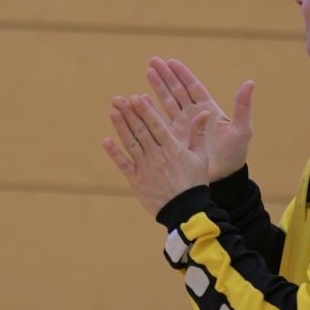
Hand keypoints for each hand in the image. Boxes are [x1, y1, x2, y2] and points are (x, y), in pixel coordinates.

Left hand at [102, 94, 212, 215]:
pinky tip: (106, 141)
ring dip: (120, 127)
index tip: (136, 97)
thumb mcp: (201, 157)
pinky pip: (123, 164)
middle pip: (140, 131)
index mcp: (172, 149)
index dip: (145, 111)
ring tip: (112, 112)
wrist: (186, 211)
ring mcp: (145, 168)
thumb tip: (203, 113)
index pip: (156, 125)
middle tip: (118, 99)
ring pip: (130, 143)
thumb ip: (198, 134)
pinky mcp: (136, 180)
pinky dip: (114, 153)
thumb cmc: (195, 183)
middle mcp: (157, 156)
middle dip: (129, 113)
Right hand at [145, 57, 254, 179]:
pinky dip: (150, 113)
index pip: (192, 87)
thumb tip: (250, 82)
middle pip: (176, 91)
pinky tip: (141, 102)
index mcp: (208, 110)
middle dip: (165, 76)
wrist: (223, 179)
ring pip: (166, 104)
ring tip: (146, 75)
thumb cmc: (235, 155)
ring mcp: (182, 127)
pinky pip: (159, 123)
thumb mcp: (242, 130)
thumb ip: (243, 106)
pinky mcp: (174, 140)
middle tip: (152, 61)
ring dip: (156, 89)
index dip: (182, 74)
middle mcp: (193, 116)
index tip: (170, 61)